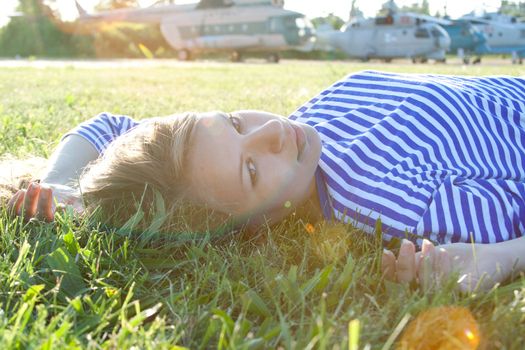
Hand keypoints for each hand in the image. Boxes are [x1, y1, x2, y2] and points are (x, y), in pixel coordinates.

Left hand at [7, 182, 83, 221]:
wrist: (54, 190)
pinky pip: (12, 211)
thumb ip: (78, 208)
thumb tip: (79, 214)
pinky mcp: (17, 214)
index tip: (64, 204)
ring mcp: (28, 221)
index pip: (58, 225)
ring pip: (25, 213)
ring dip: (29, 198)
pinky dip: (15, 201)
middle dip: (44, 202)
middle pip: (41, 218)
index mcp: (57, 226)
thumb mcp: (76, 201)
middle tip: (47, 187)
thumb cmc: (68, 197)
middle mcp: (41, 227)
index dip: (59, 216)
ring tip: (35, 184)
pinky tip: (22, 191)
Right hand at [382, 239, 511, 292]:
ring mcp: (444, 297)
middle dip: (404, 263)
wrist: (488, 255)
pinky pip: (445, 285)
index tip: (386, 251)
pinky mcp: (461, 296)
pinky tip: (443, 253)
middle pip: (407, 285)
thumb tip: (390, 255)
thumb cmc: (455, 255)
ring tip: (429, 243)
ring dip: (425, 261)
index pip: (395, 281)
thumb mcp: (429, 253)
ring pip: (425, 284)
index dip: (388, 269)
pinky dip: (441, 268)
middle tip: (406, 243)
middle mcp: (427, 294)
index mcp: (417, 284)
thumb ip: (411, 258)